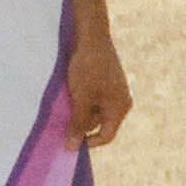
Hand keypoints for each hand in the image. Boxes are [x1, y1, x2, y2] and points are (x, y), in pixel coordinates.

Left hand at [65, 28, 130, 147]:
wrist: (92, 37)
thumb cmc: (88, 69)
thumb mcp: (81, 99)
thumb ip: (78, 123)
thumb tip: (72, 148)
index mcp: (120, 108)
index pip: (106, 136)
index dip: (88, 142)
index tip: (68, 140)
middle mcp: (122, 102)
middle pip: (101, 124)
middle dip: (82, 124)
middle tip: (63, 119)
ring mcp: (115, 92)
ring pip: (96, 111)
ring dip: (81, 111)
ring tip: (66, 103)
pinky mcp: (107, 83)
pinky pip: (96, 99)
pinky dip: (83, 100)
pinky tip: (71, 93)